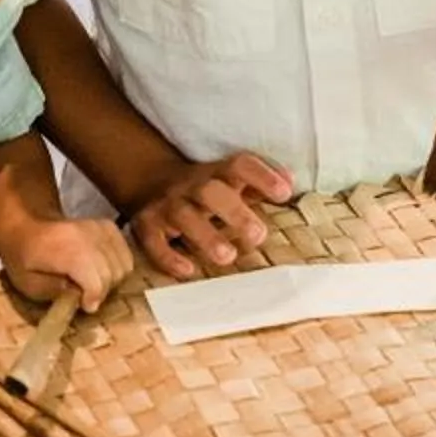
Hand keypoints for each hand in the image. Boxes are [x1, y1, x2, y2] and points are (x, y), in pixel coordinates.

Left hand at [0, 216, 136, 312]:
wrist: (26, 225)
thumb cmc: (23, 258)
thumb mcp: (28, 284)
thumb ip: (54, 292)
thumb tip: (80, 297)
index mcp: (65, 250)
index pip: (95, 281)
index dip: (93, 299)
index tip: (85, 306)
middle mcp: (87, 235)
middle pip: (112, 274)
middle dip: (102, 291)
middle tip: (86, 296)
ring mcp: (100, 228)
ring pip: (123, 265)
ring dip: (111, 280)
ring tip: (93, 283)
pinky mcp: (108, 226)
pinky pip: (126, 254)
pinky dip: (119, 266)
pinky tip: (102, 270)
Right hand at [122, 151, 294, 281]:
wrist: (150, 183)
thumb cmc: (205, 191)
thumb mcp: (230, 181)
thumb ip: (258, 183)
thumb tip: (290, 181)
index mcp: (217, 174)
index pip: (240, 166)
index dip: (262, 176)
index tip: (284, 193)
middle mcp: (191, 186)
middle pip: (210, 191)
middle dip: (234, 212)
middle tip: (258, 235)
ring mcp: (167, 206)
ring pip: (182, 216)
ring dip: (205, 236)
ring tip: (227, 256)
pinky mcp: (146, 226)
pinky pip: (153, 240)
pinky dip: (168, 257)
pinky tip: (188, 270)